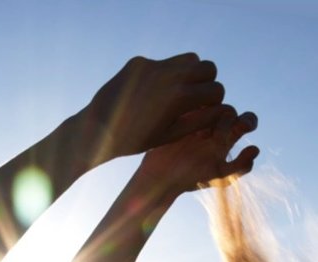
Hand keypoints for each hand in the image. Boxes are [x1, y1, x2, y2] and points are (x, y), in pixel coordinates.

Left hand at [85, 53, 224, 158]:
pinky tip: (151, 93)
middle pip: (207, 67)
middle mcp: (169, 76)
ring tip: (179, 92)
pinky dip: (165, 75)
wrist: (98, 129)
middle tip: (197, 97)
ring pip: (189, 59)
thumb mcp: (172, 135)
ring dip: (190, 73)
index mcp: (180, 98)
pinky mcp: (139, 62)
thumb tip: (223, 110)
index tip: (208, 109)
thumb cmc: (137, 141)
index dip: (215, 101)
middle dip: (207, 82)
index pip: (216, 89)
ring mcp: (153, 65)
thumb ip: (200, 120)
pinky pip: (163, 62)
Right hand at [134, 105, 258, 196]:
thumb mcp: (218, 177)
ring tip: (200, 129)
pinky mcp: (182, 114)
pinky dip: (197, 103)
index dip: (246, 122)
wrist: (159, 176)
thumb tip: (256, 148)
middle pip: (230, 109)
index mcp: (226, 139)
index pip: (246, 121)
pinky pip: (195, 100)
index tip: (234, 132)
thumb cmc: (188, 179)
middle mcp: (214, 126)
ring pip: (214, 103)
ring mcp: (198, 119)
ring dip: (211, 112)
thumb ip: (240, 167)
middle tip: (215, 132)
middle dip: (227, 117)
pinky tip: (190, 116)